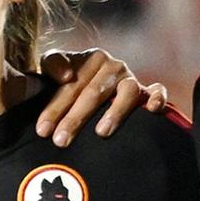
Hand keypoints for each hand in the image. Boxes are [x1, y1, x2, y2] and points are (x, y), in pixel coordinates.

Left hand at [32, 46, 168, 142]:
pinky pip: (157, 92)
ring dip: (115, 112)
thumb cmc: (66, 86)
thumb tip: (66, 76)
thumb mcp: (53, 71)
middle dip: (76, 118)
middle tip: (61, 141)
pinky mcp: (148, 92)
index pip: (70, 85)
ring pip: (126, 93)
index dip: (54, 108)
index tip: (42, 130)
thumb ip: (52, 66)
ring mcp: (131, 79)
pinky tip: (151, 108)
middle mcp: (112, 67)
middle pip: (94, 92)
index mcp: (89, 59)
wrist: (91, 91)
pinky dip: (157, 97)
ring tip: (101, 132)